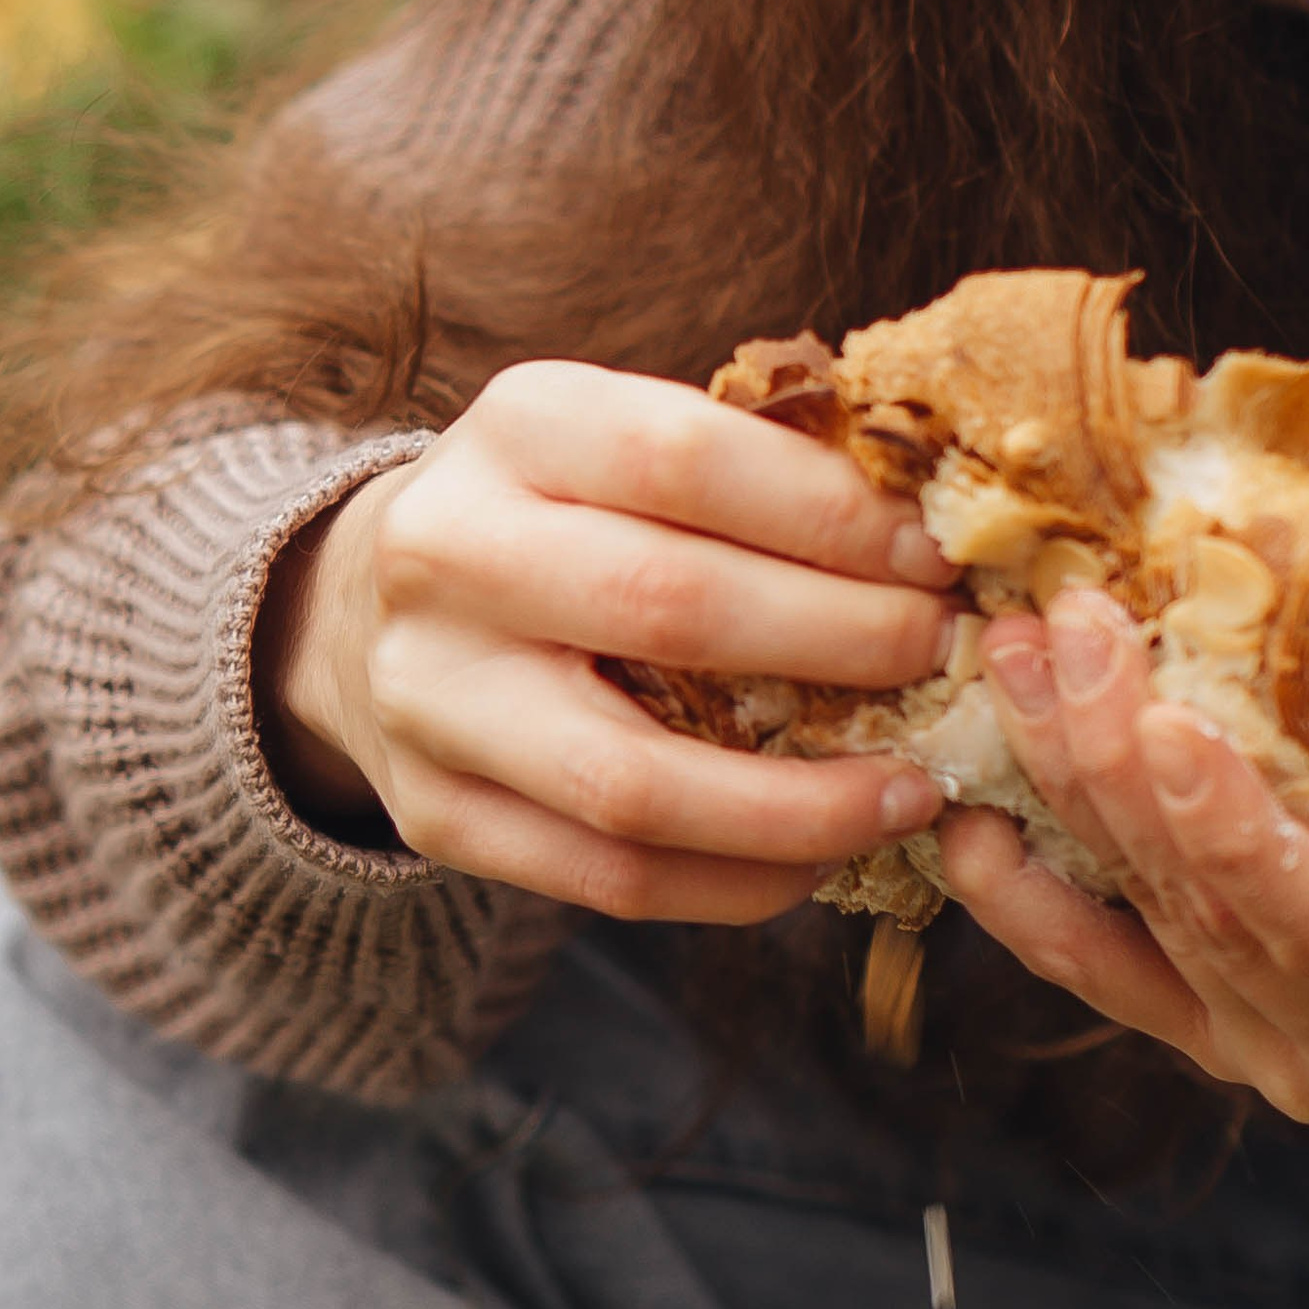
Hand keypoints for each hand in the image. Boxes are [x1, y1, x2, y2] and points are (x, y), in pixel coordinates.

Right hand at [256, 360, 960, 921]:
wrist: (365, 610)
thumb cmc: (557, 515)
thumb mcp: (619, 442)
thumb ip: (750, 469)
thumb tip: (936, 537)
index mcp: (515, 427)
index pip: (684, 457)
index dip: (829, 513)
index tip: (934, 556)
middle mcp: (448, 553)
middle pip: (667, 608)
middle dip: (840, 642)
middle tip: (943, 659)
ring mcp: (430, 696)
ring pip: (635, 783)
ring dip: (802, 803)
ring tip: (908, 793)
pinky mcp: (436, 813)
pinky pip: (609, 878)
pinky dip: (735, 881)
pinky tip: (818, 857)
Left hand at [932, 589, 1308, 1138]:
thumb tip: (1284, 566)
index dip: (1239, 834)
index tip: (1166, 726)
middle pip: (1222, 918)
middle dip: (1124, 770)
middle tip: (1067, 636)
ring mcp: (1285, 1066)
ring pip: (1154, 929)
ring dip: (1070, 792)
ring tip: (1020, 667)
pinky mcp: (1211, 1042)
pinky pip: (1101, 973)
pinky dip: (1027, 897)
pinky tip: (970, 820)